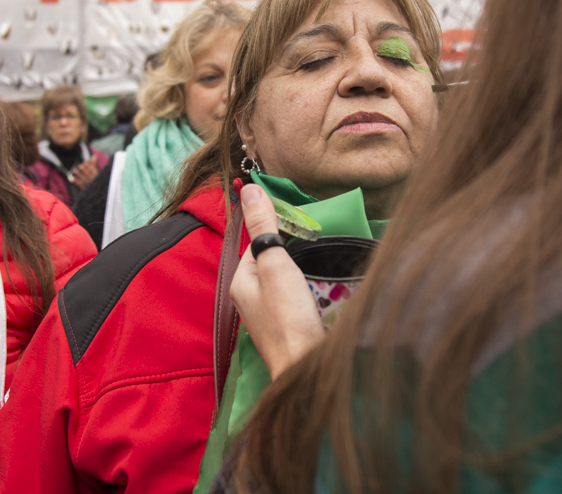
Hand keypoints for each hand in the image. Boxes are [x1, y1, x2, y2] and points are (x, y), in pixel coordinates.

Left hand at [70, 160, 98, 189]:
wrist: (96, 192)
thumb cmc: (95, 180)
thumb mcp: (95, 172)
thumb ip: (94, 164)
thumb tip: (94, 155)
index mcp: (97, 177)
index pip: (93, 171)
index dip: (88, 166)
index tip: (84, 162)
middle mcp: (94, 181)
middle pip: (88, 175)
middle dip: (84, 170)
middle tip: (80, 166)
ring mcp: (89, 186)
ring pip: (83, 180)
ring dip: (79, 175)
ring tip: (75, 171)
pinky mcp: (84, 190)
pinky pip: (80, 186)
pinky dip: (76, 182)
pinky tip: (72, 179)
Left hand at [230, 184, 325, 379]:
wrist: (305, 370)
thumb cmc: (288, 318)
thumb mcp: (275, 265)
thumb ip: (263, 229)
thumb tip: (250, 191)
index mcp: (240, 282)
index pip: (255, 243)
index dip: (276, 229)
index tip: (301, 220)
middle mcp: (248, 299)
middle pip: (269, 261)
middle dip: (290, 249)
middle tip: (315, 239)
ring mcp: (267, 316)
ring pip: (282, 279)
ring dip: (300, 268)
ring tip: (322, 260)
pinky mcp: (286, 328)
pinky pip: (293, 297)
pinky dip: (305, 288)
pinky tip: (321, 290)